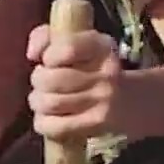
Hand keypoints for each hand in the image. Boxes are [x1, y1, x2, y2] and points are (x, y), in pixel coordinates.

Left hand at [26, 22, 127, 139]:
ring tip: (42, 98)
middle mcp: (107, 73)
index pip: (67, 48)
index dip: (48, 56)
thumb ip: (45, 37)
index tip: (49, 60)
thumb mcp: (74, 41)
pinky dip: (43, 122)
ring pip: (51, 103)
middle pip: (52, 79)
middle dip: (38, 80)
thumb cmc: (90, 67)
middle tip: (42, 82)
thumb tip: (32, 55)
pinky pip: (56, 127)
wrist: (130, 101)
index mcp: (101, 46)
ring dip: (38, 101)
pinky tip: (47, 116)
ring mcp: (104, 101)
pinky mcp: (97, 125)